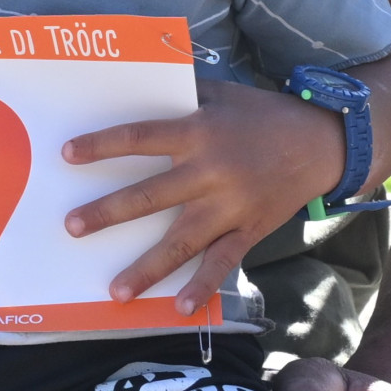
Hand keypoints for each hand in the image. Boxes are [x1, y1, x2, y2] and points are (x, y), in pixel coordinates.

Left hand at [60, 83, 344, 312]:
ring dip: (147, 268)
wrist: (322, 143)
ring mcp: (230, 206)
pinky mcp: (249, 230)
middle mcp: (210, 172)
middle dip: (108, 213)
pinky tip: (181, 308)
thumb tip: (137, 81)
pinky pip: (222, 262)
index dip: (103, 145)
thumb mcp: (220, 95)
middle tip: (72, 226)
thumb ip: (180, 94)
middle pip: (150, 196)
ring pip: (181, 241)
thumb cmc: (262, 115)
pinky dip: (202, 286)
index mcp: (198, 132)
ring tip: (116, 291)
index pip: (140, 138)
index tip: (68, 155)